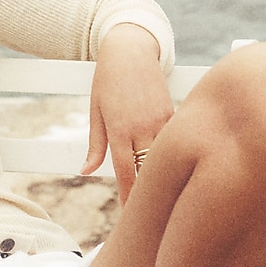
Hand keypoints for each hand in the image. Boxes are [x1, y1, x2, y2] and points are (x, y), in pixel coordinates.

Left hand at [81, 24, 173, 202]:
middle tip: (151, 217)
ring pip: (167, 157)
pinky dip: (176, 154)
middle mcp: (143, 127)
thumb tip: (86, 171)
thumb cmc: (107, 80)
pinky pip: (176, 139)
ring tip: (167, 199)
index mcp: (120, 130)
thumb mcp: (95, 111)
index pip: (127, 173)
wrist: (131, 49)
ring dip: (165, 176)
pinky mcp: (174, 112)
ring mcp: (162, 120)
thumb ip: (95, 144)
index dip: (129, 197)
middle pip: (150, 170)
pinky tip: (179, 169)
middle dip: (150, 194)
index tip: (130, 216)